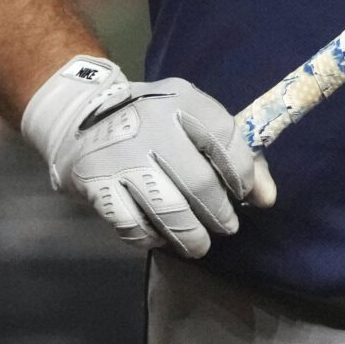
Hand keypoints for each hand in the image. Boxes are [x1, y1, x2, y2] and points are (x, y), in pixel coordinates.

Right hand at [20, 56, 275, 256]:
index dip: (242, 172)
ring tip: (200, 244)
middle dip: (219, 213)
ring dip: (192, 235)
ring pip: (168, 209)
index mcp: (180, 99)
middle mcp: (150, 124)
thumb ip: (233, 151)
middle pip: (199, 182)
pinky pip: (134, 225)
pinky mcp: (96, 184)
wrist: (78, 117)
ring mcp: (121, 155)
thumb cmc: (150, 121)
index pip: (225, 137)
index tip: (244, 194)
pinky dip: (152, 237)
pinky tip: (161, 236)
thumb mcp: (191, 118)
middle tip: (226, 227)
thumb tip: (267, 197)